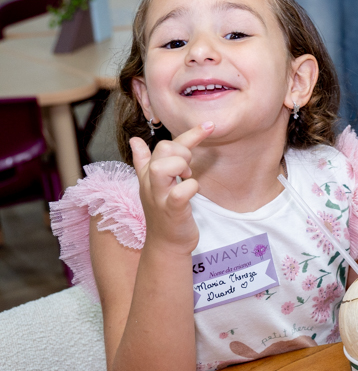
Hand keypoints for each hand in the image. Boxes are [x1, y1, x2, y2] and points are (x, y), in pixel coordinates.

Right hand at [129, 122, 213, 254]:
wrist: (166, 244)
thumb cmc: (165, 212)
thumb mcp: (155, 185)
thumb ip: (145, 161)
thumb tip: (135, 140)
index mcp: (148, 174)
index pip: (162, 145)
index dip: (188, 134)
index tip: (210, 126)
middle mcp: (150, 183)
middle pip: (162, 150)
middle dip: (183, 151)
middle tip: (189, 169)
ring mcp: (159, 196)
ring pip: (162, 167)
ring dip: (181, 166)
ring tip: (187, 177)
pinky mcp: (171, 210)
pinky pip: (179, 192)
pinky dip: (190, 188)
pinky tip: (192, 191)